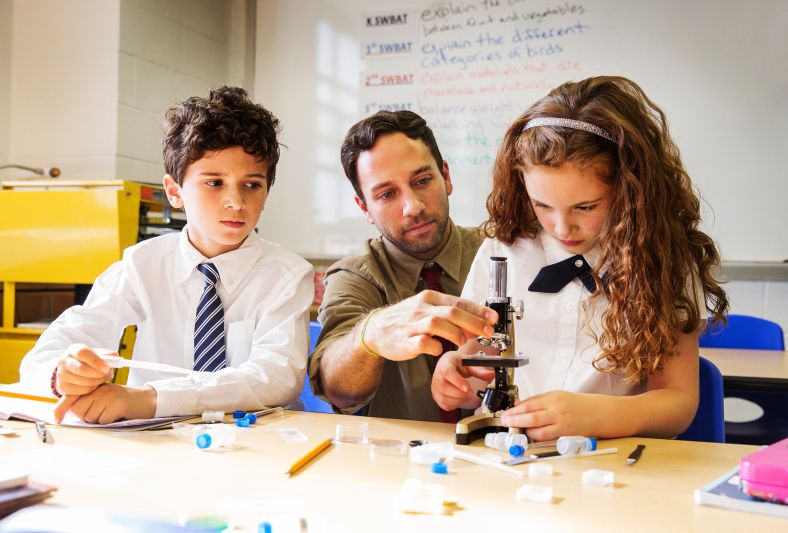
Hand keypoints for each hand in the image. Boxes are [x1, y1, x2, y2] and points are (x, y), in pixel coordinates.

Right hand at [55, 343, 113, 396]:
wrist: (73, 369)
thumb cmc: (88, 360)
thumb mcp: (97, 354)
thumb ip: (107, 354)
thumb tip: (115, 356)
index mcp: (73, 349)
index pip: (82, 353)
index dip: (96, 361)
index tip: (107, 367)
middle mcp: (64, 361)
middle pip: (82, 369)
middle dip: (99, 373)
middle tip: (109, 373)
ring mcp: (62, 375)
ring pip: (84, 382)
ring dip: (99, 381)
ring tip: (104, 377)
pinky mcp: (63, 387)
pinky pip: (83, 391)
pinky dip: (93, 388)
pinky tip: (96, 383)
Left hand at [55, 384, 156, 423]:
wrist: (146, 400)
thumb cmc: (124, 403)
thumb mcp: (105, 399)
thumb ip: (89, 402)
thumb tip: (71, 413)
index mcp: (95, 387)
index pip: (73, 399)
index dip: (63, 408)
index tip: (56, 417)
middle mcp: (100, 389)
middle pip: (80, 411)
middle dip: (88, 417)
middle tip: (102, 413)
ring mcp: (108, 395)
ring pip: (91, 417)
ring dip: (100, 420)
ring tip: (111, 413)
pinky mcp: (117, 403)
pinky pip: (104, 420)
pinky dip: (110, 421)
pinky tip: (118, 414)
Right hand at [361, 290, 496, 360]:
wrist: (374, 329)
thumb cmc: (403, 320)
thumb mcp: (425, 309)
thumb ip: (447, 314)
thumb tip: (474, 323)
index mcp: (429, 298)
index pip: (458, 302)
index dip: (478, 310)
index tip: (493, 318)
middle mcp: (421, 308)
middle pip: (452, 312)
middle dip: (474, 322)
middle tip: (487, 332)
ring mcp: (412, 324)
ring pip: (438, 324)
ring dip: (455, 333)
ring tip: (463, 342)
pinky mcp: (405, 341)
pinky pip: (423, 343)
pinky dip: (434, 347)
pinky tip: (438, 350)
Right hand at [431, 351, 494, 410]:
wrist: (449, 365)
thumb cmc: (458, 363)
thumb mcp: (469, 362)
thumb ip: (480, 370)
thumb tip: (491, 374)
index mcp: (445, 363)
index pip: (447, 372)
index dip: (457, 381)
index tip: (467, 388)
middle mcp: (437, 375)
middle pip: (444, 387)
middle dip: (460, 393)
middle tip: (471, 392)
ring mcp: (435, 387)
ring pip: (444, 398)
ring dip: (459, 400)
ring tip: (466, 394)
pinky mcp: (437, 396)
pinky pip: (445, 405)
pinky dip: (455, 404)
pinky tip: (460, 398)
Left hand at [499, 391, 603, 440]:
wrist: (599, 413)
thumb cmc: (578, 404)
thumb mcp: (557, 395)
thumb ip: (537, 400)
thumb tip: (518, 405)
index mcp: (553, 398)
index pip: (529, 404)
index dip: (514, 410)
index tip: (506, 413)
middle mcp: (557, 410)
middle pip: (530, 417)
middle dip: (514, 420)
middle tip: (505, 422)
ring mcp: (561, 424)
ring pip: (537, 430)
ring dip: (524, 430)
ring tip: (516, 429)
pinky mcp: (565, 435)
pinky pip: (547, 437)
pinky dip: (536, 437)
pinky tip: (530, 434)